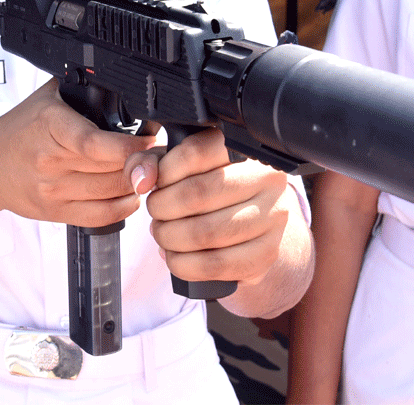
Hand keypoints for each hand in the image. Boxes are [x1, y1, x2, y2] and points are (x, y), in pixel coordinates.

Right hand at [0, 77, 157, 226]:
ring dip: (139, 182)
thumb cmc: (20, 128)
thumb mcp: (48, 96)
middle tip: (162, 152)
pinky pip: (101, 216)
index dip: (130, 146)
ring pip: (112, 192)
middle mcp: (51, 161)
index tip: (151, 139)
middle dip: (146, 160)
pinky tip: (133, 192)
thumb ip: (83, 87)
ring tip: (151, 169)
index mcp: (51, 126)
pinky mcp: (55, 212)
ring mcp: (53, 190)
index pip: (94, 143)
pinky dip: (125, 206)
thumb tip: (123, 77)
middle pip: (112, 168)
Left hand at [137, 128, 291, 287]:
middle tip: (155, 212)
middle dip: (162, 208)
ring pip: (205, 233)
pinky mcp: (267, 252)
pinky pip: (215, 265)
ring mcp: (272, 216)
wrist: (254, 220)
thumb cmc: (213, 185)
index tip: (156, 183)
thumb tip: (141, 180)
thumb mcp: (182, 163)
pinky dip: (183, 264)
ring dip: (170, 238)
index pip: (195, 152)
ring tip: (163, 233)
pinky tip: (175, 256)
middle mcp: (267, 177)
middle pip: (197, 194)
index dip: (164, 172)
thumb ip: (152, 161)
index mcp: (245, 147)